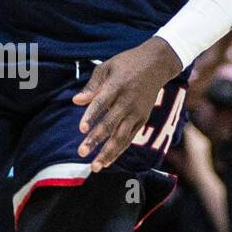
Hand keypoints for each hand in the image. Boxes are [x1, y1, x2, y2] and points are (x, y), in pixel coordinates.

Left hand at [72, 36, 182, 170]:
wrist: (156, 64)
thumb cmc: (126, 64)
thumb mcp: (106, 67)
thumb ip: (92, 85)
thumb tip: (76, 101)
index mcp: (116, 86)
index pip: (102, 103)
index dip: (91, 116)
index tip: (81, 129)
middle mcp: (127, 101)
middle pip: (110, 124)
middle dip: (96, 139)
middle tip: (81, 152)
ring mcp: (136, 112)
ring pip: (122, 136)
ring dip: (108, 153)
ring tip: (95, 166)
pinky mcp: (142, 119)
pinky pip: (129, 138)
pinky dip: (119, 150)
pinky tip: (107, 161)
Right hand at [170, 120, 214, 184]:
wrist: (203, 179)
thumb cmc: (187, 170)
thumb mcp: (174, 159)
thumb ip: (166, 149)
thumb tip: (156, 141)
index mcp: (192, 139)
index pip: (182, 124)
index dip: (174, 121)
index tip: (166, 120)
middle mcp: (199, 137)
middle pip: (187, 125)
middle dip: (178, 125)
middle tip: (168, 125)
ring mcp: (203, 140)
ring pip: (191, 130)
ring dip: (183, 130)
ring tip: (173, 132)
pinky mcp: (205, 143)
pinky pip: (195, 135)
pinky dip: (188, 135)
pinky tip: (182, 139)